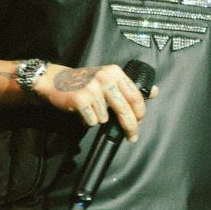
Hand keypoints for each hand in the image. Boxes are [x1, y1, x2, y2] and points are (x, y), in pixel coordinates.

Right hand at [36, 63, 157, 140]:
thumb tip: (155, 91)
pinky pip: (92, 120)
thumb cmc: (84, 81)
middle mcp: (105, 78)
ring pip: (106, 117)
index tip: (139, 122)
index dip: (140, 112)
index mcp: (115, 72)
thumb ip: (130, 87)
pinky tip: (83, 111)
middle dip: (131, 126)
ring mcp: (92, 88)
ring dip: (99, 118)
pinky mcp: (80, 99)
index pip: (135, 96)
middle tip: (133, 137)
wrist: (55, 79)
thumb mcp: (109, 78)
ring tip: (91, 109)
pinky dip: (88, 120)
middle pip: (125, 109)